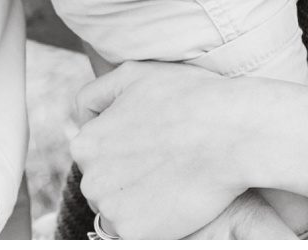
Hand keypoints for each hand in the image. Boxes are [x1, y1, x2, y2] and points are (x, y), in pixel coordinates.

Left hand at [68, 62, 263, 240]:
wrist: (230, 132)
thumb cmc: (186, 97)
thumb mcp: (131, 75)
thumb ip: (95, 95)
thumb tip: (77, 120)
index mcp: (84, 143)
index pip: (96, 156)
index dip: (126, 149)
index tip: (153, 144)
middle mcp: (90, 179)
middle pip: (105, 185)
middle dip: (127, 178)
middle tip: (164, 164)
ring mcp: (111, 209)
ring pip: (119, 211)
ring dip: (139, 202)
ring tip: (171, 180)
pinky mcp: (136, 233)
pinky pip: (138, 231)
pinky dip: (155, 222)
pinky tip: (176, 199)